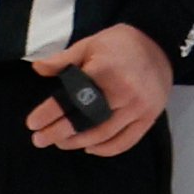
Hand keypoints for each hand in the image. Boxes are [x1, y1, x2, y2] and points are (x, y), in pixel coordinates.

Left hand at [26, 24, 168, 154]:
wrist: (161, 45)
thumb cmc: (120, 45)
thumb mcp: (90, 44)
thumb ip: (63, 59)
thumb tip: (37, 68)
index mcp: (105, 71)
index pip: (71, 98)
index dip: (49, 113)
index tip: (32, 124)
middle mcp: (123, 91)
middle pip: (85, 120)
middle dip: (58, 133)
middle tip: (39, 140)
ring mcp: (138, 106)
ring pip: (103, 135)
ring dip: (77, 142)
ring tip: (60, 143)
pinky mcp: (149, 116)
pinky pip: (125, 142)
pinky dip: (105, 149)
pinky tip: (89, 147)